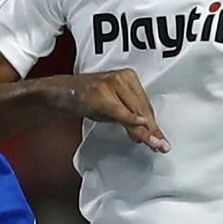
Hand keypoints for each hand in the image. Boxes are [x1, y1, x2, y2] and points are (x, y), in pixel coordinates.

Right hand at [50, 69, 168, 151]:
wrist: (60, 92)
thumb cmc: (86, 98)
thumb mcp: (112, 107)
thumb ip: (128, 117)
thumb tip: (145, 133)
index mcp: (128, 77)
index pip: (145, 105)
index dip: (153, 124)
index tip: (160, 139)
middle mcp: (122, 78)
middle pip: (142, 109)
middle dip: (152, 130)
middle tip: (162, 146)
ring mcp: (111, 84)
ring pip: (133, 111)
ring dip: (144, 131)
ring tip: (155, 144)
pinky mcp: (100, 94)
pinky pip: (119, 110)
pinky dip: (129, 120)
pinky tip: (139, 127)